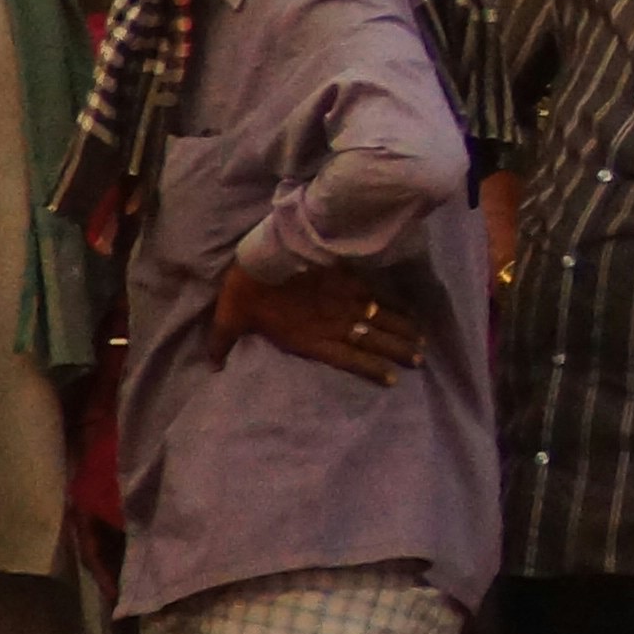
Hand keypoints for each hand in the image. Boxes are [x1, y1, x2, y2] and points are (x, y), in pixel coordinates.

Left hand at [217, 262, 420, 385]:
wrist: (264, 255)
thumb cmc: (246, 292)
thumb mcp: (229, 320)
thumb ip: (223, 344)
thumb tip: (211, 366)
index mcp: (310, 339)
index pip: (350, 359)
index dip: (372, 369)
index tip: (393, 379)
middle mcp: (334, 323)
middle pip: (374, 340)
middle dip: (399, 350)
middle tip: (420, 359)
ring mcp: (344, 300)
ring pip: (381, 318)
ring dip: (403, 329)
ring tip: (422, 339)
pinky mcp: (347, 278)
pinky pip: (375, 294)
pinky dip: (394, 304)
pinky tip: (408, 310)